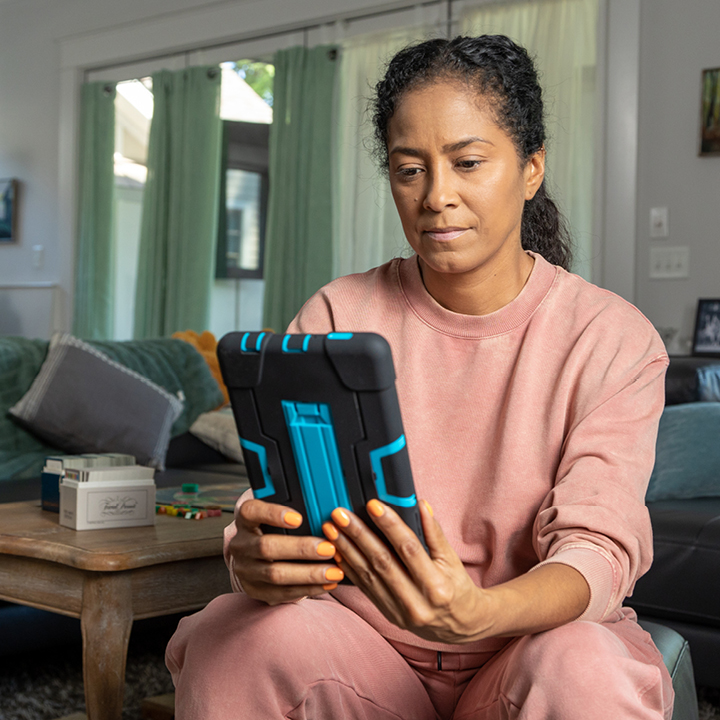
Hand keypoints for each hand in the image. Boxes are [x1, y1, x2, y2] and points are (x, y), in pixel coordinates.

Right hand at [228, 499, 343, 605]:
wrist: (255, 557)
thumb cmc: (274, 530)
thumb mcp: (278, 516)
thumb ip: (296, 510)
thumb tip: (325, 507)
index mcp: (245, 520)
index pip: (251, 512)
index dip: (273, 514)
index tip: (298, 518)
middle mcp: (241, 545)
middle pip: (267, 547)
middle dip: (301, 548)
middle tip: (329, 548)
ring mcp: (245, 570)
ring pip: (275, 574)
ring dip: (309, 574)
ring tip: (334, 571)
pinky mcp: (255, 590)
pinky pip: (282, 592)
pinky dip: (308, 588)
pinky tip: (327, 583)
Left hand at [324, 500, 494, 643]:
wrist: (461, 626)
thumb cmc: (458, 588)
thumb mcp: (452, 560)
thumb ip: (435, 533)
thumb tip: (420, 504)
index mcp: (437, 586)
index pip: (408, 549)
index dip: (390, 525)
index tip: (373, 505)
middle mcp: (417, 603)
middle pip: (382, 562)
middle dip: (358, 535)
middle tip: (340, 515)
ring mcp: (400, 612)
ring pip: (368, 575)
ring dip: (347, 550)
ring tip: (331, 530)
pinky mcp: (388, 615)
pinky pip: (365, 589)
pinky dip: (350, 569)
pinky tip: (338, 552)